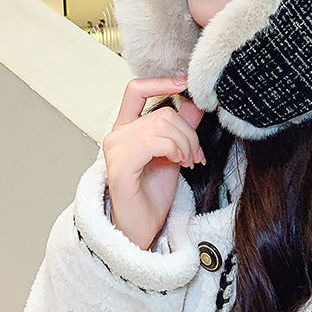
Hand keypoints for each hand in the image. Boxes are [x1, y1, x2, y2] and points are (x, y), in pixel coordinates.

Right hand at [103, 77, 204, 250]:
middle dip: (188, 132)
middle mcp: (116, 136)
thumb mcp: (174, 153)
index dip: (160, 82)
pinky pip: (155, 142)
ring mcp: (115, 150)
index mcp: (125, 128)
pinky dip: (175, 150)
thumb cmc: (152, 194)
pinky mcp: (120, 167)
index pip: (135, 90)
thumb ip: (181, 126)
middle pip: (162, 112)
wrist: (142, 230)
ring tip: (189, 161)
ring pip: (162, 125)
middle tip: (196, 154)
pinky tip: (179, 163)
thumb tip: (194, 101)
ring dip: (185, 143)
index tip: (184, 82)